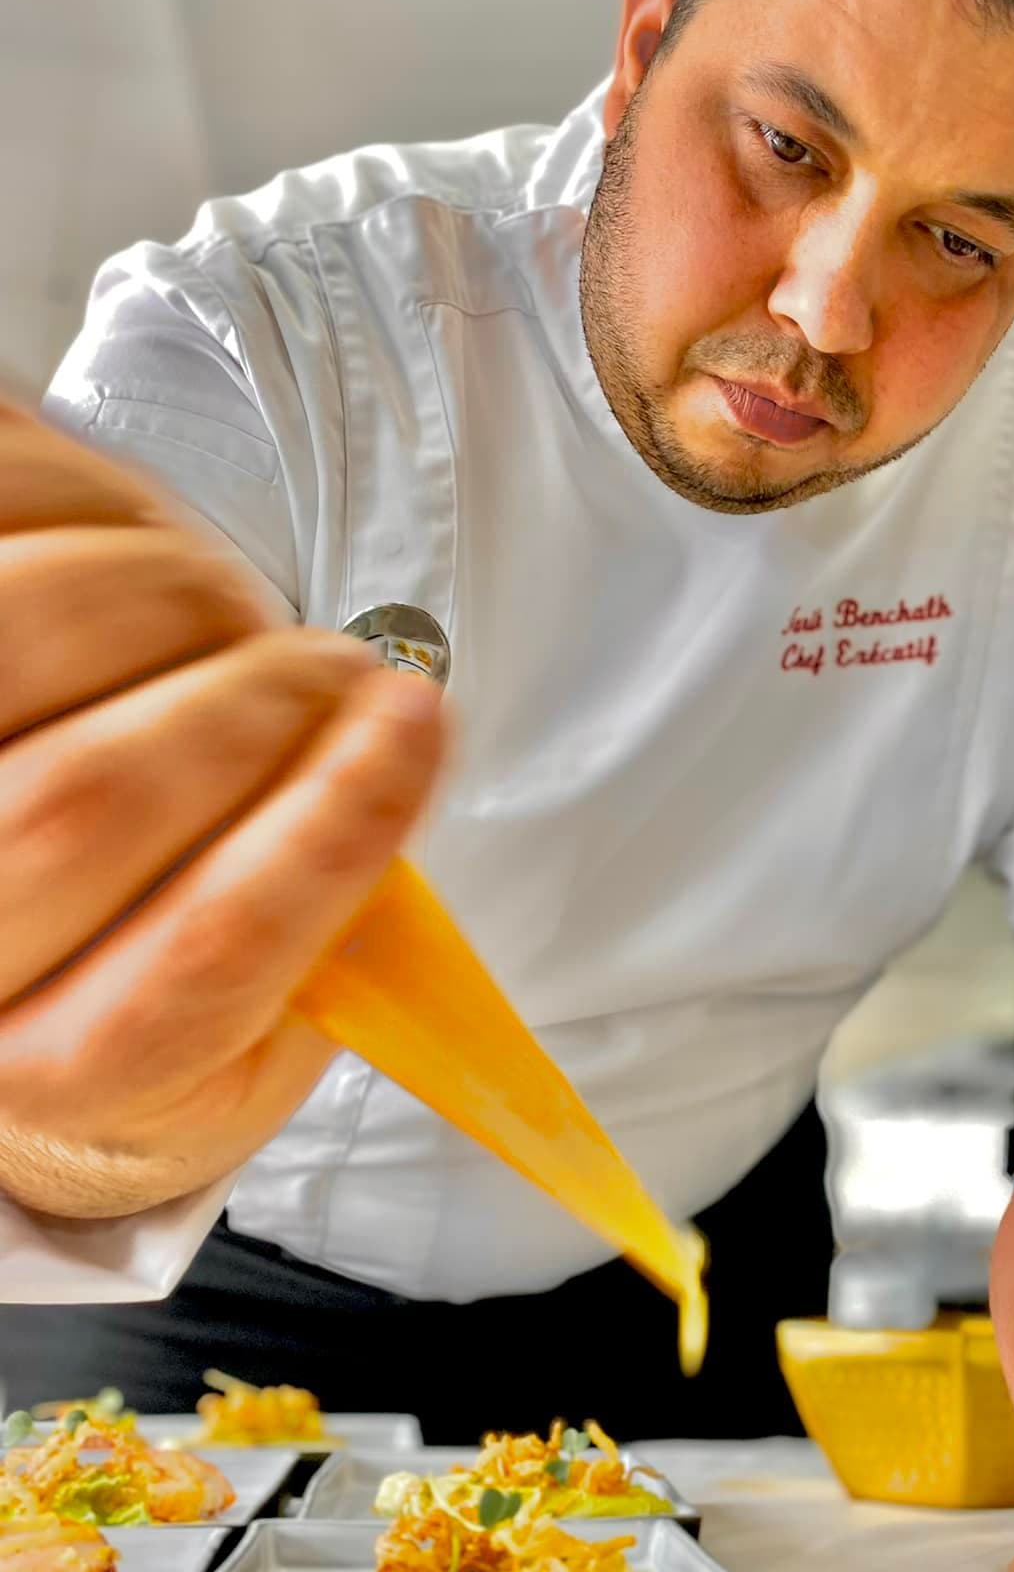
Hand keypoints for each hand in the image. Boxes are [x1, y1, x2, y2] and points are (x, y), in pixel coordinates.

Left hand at [0, 402, 448, 1217]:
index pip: (194, 968)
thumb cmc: (117, 979)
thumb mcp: (243, 1043)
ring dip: (173, 598)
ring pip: (23, 637)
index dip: (327, 833)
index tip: (416, 727)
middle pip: (90, 796)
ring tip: (221, 619)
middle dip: (262, 702)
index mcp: (61, 1069)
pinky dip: (88, 502)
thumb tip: (387, 797)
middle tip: (334, 674)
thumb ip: (323, 955)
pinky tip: (129, 543)